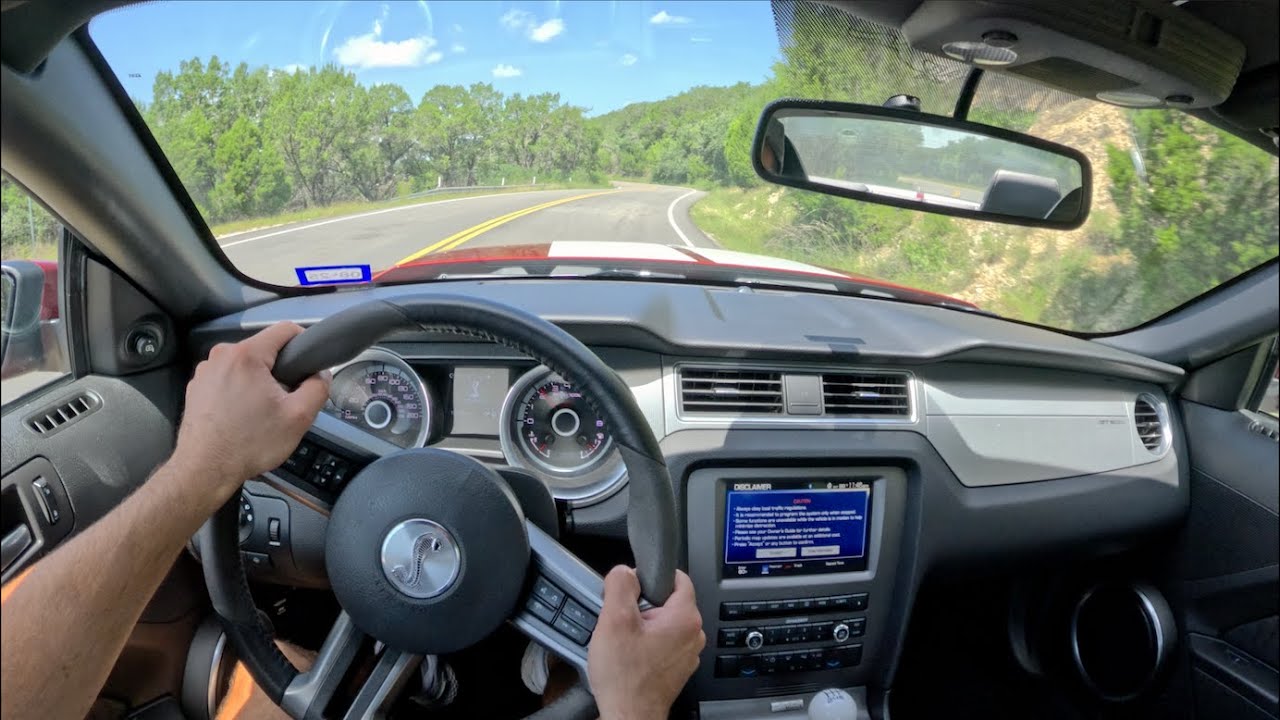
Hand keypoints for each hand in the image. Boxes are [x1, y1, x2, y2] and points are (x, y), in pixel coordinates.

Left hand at [175, 322, 329, 498]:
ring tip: (262, 413)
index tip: (309, 362)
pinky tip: (242, 418)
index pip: (284, 329)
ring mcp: (205, 373)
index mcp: (246, 356)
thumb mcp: (299, 417)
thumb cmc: (247, 444)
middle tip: (285, 400)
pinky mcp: (196, 389)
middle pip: (264, 350)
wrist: (204, 470)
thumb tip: (320, 375)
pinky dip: (239, 393)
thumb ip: (318, 388)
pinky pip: (228, 380)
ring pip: (245, 366)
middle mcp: (221, 357)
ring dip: (258, 382)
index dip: (304, 341)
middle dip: (279, 370)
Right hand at [588, 567, 704, 719]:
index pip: (677, 577)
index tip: (634, 587)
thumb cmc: (626, 678)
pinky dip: (647, 644)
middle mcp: (693, 635)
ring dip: (644, 626)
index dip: (651, 577)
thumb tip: (625, 571)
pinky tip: (630, 656)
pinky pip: (662, 643)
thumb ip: (620, 585)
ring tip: (626, 642)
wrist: (629, 716)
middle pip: (668, 601)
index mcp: (686, 618)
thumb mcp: (614, 620)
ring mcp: (687, 653)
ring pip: (663, 623)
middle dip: (643, 605)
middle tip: (624, 620)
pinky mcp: (677, 667)